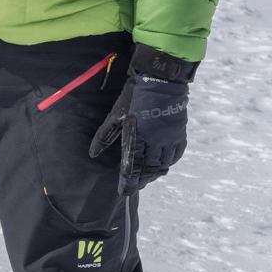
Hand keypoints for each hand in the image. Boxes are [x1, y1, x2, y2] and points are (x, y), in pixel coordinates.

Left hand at [89, 43, 196, 191]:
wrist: (161, 79)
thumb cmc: (134, 96)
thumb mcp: (116, 115)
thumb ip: (104, 135)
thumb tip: (92, 154)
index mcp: (137, 136)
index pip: (133, 167)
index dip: (128, 182)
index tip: (123, 192)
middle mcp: (155, 141)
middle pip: (148, 170)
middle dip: (140, 181)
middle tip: (133, 187)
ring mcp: (169, 138)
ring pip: (162, 165)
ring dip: (154, 174)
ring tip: (146, 178)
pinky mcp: (179, 133)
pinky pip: (175, 155)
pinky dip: (168, 163)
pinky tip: (162, 165)